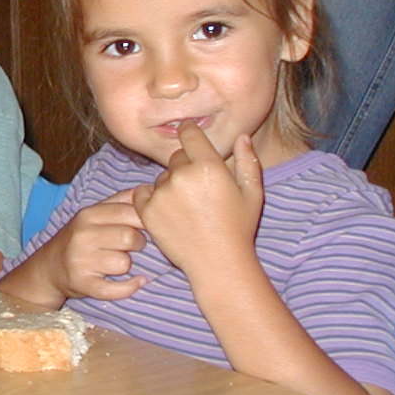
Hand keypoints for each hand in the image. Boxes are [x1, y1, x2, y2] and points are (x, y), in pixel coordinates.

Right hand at [0, 189, 147, 307]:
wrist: (49, 267)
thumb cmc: (80, 238)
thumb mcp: (94, 213)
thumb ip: (121, 200)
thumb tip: (148, 188)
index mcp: (89, 214)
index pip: (131, 212)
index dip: (144, 221)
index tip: (143, 228)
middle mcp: (83, 235)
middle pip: (130, 238)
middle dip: (138, 244)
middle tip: (131, 247)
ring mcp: (81, 261)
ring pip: (124, 264)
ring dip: (127, 265)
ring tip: (117, 262)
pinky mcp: (83, 284)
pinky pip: (115, 289)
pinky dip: (129, 287)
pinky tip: (136, 282)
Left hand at [131, 123, 262, 276]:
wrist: (218, 263)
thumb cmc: (239, 228)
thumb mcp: (252, 193)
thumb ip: (248, 161)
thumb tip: (242, 136)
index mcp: (209, 166)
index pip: (189, 133)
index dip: (189, 132)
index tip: (189, 135)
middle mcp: (182, 176)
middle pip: (176, 157)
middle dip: (185, 166)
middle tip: (198, 189)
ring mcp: (162, 194)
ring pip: (161, 177)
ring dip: (169, 185)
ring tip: (187, 208)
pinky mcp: (147, 211)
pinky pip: (142, 192)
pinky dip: (151, 198)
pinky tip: (168, 211)